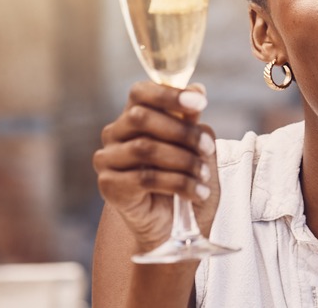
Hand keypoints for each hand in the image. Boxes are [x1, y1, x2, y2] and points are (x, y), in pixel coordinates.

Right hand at [93, 81, 218, 251]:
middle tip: (209, 147)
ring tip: (204, 175)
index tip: (200, 102)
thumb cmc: (184, 181)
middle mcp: (115, 134)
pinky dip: (179, 184)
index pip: (140, 92)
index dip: (169, 94)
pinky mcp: (109, 186)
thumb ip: (192, 121)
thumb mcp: (197, 148)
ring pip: (146, 148)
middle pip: (141, 117)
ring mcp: (108, 159)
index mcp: (134, 117)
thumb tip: (197, 90)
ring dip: (184, 161)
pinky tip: (198, 192)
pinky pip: (145, 178)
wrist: (174, 227)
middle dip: (183, 131)